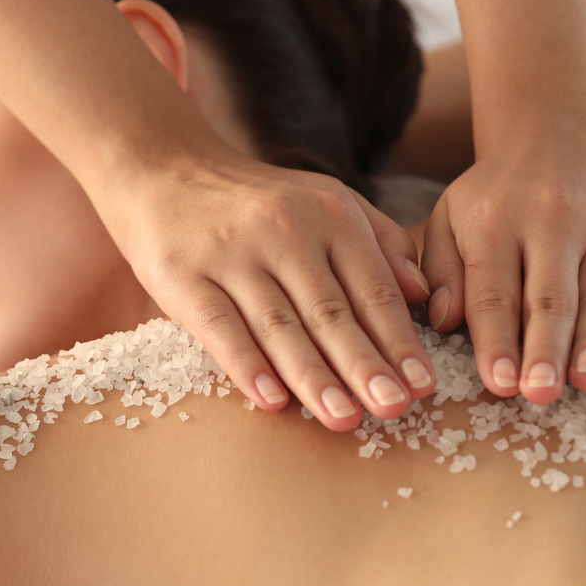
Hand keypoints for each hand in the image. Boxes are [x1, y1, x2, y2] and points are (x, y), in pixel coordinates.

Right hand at [111, 150, 435, 429]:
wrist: (162, 168)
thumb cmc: (253, 200)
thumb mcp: (323, 199)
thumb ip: (379, 240)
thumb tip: (422, 294)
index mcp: (328, 214)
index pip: (371, 287)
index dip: (398, 340)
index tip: (422, 386)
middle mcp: (283, 229)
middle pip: (330, 310)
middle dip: (363, 365)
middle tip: (393, 409)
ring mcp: (230, 252)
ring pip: (278, 323)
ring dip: (312, 376)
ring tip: (341, 417)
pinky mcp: (182, 273)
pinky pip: (219, 324)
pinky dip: (246, 363)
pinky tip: (271, 399)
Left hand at [421, 122, 585, 402]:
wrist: (557, 127)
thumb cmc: (494, 190)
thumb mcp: (451, 215)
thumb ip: (443, 270)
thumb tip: (443, 322)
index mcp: (495, 223)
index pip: (494, 292)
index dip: (496, 340)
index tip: (498, 383)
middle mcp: (550, 222)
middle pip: (548, 297)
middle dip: (544, 349)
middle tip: (539, 395)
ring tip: (585, 382)